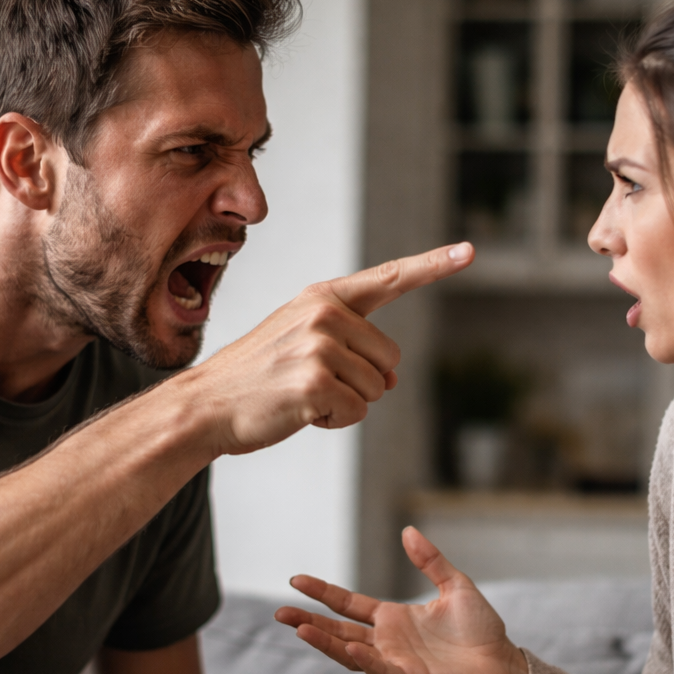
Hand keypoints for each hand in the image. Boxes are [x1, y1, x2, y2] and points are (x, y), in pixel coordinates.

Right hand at [185, 243, 472, 455]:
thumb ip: (350, 346)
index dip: (433, 264)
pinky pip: (356, 413)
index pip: (389, 278)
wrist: (205, 405)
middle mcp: (324, 313)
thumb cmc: (257, 378)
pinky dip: (334, 422)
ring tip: (300, 396)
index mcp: (322, 297)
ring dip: (345, 404)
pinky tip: (300, 413)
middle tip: (312, 383)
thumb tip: (392, 378)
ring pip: (375, 390)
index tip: (468, 251)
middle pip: (390, 359)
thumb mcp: (301, 343)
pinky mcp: (315, 382)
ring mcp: (319, 346)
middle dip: (362, 382)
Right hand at [274, 526, 529, 673]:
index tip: (296, 581)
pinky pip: (383, 670)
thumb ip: (430, 561)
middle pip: (338, 630)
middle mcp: (388, 641)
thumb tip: (407, 531)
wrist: (503, 661)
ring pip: (351, 652)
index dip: (323, 593)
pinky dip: (365, 660)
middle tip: (279, 613)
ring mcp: (396, 662)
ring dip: (326, 642)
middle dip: (309, 622)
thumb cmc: (480, 628)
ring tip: (299, 629)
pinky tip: (348, 648)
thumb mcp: (455, 585)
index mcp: (394, 618)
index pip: (348, 604)